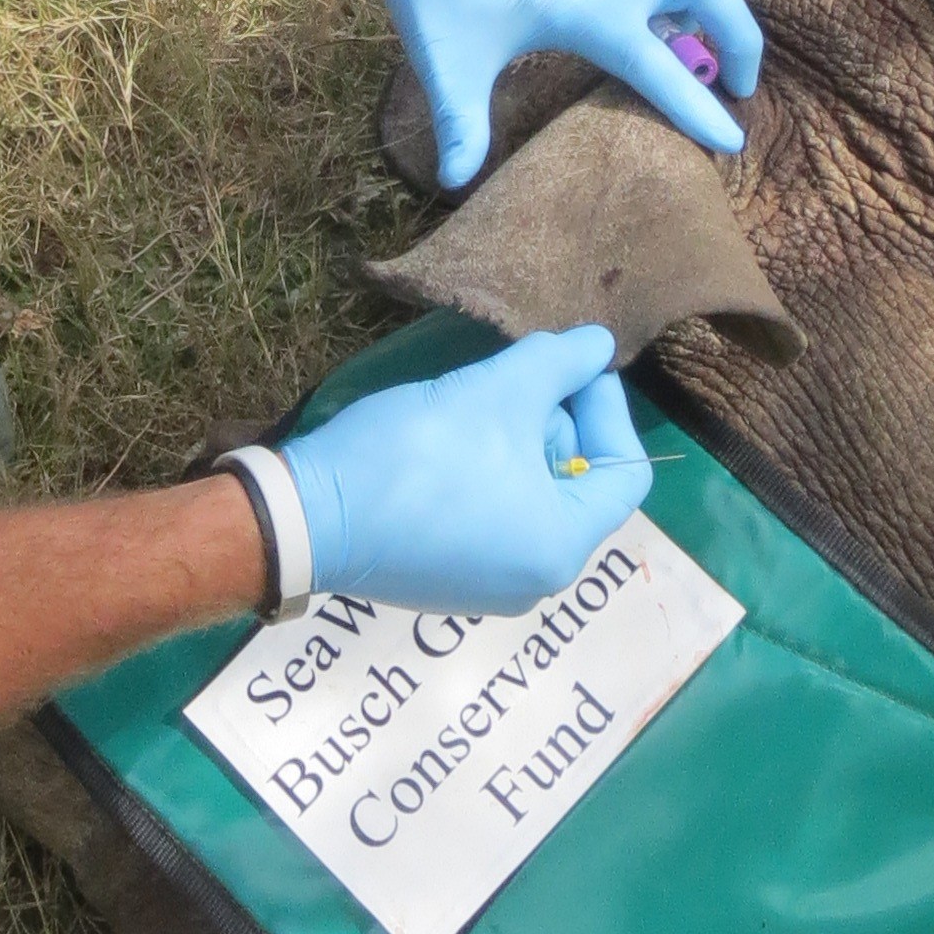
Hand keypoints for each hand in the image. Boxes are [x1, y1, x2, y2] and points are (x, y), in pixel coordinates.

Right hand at [279, 327, 650, 614]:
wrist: (309, 515)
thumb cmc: (418, 455)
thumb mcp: (495, 391)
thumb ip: (558, 363)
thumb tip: (599, 345)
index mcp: (562, 546)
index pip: (625, 470)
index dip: (606, 407)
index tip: (566, 367)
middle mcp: (535, 581)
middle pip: (576, 485)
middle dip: (552, 422)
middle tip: (510, 381)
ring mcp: (486, 588)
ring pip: (530, 500)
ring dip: (514, 444)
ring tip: (475, 404)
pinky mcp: (443, 581)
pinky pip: (489, 521)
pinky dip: (483, 476)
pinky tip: (445, 443)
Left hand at [343, 0, 760, 186]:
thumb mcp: (448, 58)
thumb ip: (461, 122)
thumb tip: (455, 182)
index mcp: (594, 10)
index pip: (666, 73)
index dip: (701, 113)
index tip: (735, 144)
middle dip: (741, 40)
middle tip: (740, 86)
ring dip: (715, 5)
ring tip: (703, 50)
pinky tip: (659, 7)